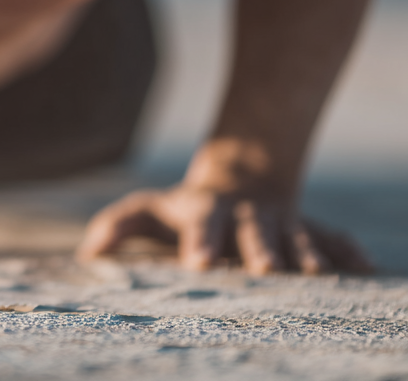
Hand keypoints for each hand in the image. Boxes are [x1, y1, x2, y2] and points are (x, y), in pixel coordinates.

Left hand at [75, 184, 372, 274]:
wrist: (241, 180)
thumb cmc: (187, 208)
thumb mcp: (152, 211)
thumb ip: (119, 226)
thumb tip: (87, 253)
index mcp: (204, 211)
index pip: (199, 224)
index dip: (199, 242)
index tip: (198, 264)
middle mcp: (244, 216)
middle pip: (250, 231)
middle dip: (257, 249)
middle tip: (263, 271)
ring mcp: (280, 222)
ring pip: (293, 236)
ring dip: (303, 254)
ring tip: (312, 275)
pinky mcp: (308, 229)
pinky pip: (332, 237)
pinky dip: (347, 250)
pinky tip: (366, 266)